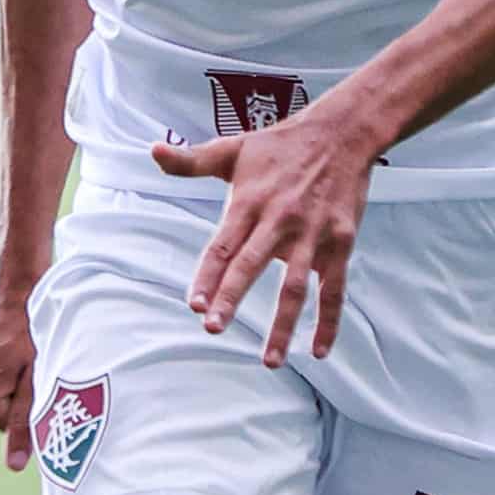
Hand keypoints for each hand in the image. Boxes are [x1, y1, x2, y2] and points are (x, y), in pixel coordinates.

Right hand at [0, 271, 40, 469]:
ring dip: (10, 384)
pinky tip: (9, 349)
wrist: (17, 285)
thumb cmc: (34, 330)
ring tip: (21, 356)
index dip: (32, 408)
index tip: (39, 379)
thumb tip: (15, 466)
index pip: (10, 427)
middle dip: (19, 397)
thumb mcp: (37, 379)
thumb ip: (25, 424)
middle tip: (32, 366)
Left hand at [149, 111, 377, 367]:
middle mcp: (279, 221)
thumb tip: (152, 151)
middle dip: (232, 298)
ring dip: (283, 326)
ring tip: (270, 361)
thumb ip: (191, 161)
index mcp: (250, 203)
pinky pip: (334, 289)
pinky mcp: (340, 243)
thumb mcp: (233, 149)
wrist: (342, 133)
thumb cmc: (280, 145)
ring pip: (296, 287)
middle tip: (213, 327)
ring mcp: (312, 235)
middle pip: (251, 265)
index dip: (207, 276)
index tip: (193, 304)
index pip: (223, 246)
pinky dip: (329, 321)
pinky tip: (319, 351)